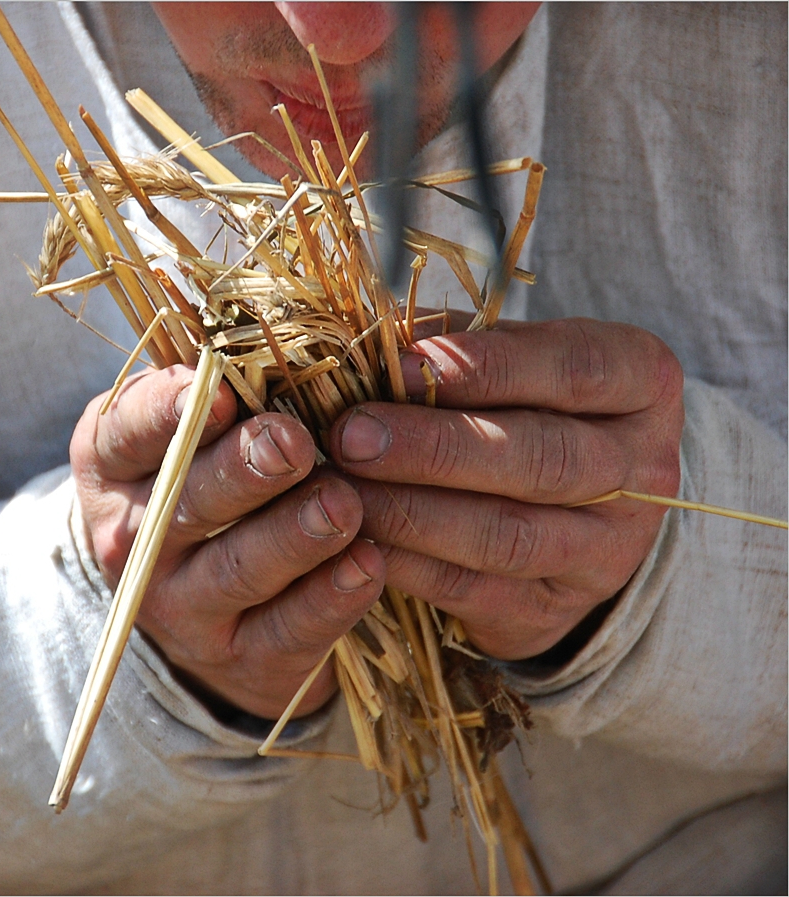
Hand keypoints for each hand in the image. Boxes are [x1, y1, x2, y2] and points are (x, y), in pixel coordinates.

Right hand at [71, 365, 385, 718]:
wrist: (202, 605)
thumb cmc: (209, 479)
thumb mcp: (190, 428)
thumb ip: (223, 381)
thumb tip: (293, 321)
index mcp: (114, 463)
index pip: (126, 432)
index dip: (167, 412)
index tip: (221, 391)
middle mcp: (134, 538)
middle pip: (185, 504)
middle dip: (241, 472)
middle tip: (291, 443)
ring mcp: (182, 606)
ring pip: (237, 570)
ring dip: (293, 536)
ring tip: (342, 502)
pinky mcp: (240, 658)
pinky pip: (287, 631)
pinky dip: (330, 599)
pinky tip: (369, 564)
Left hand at [328, 317, 683, 659]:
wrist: (568, 515)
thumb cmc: (521, 407)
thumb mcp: (510, 360)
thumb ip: (451, 344)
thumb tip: (366, 343)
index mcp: (640, 383)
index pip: (572, 369)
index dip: (486, 367)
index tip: (404, 365)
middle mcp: (640, 470)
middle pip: (540, 459)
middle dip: (436, 447)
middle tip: (353, 436)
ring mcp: (604, 550)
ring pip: (506, 535)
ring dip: (412, 513)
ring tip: (341, 491)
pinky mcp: (552, 610)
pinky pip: (472, 590)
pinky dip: (406, 565)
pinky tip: (355, 541)